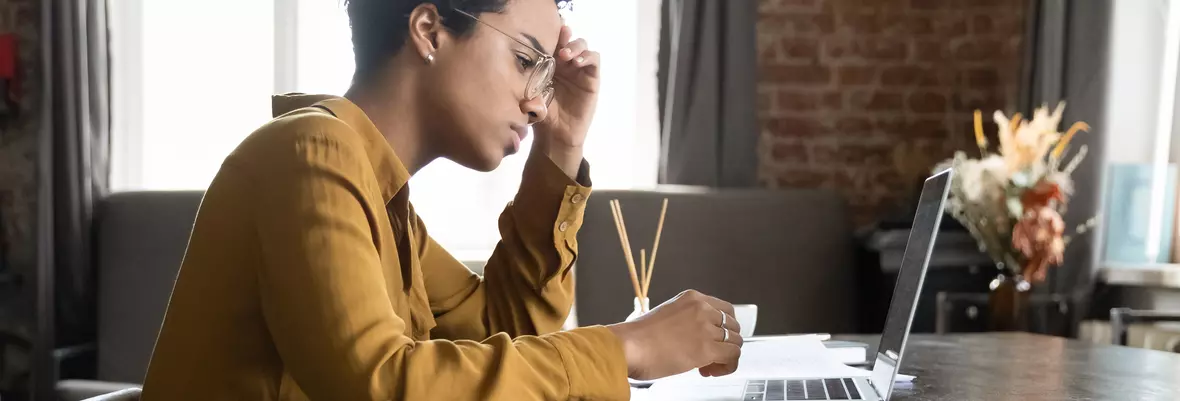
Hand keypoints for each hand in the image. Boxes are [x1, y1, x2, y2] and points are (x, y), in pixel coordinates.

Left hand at [533, 25, 599, 176]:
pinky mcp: (592, 79)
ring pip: (582, 46)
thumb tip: (526, 99)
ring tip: (566, 55)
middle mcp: (564, 64)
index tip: (543, 31)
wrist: (557, 135)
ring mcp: (579, 70)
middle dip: (563, 36)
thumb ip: (529, 95)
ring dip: (575, 46)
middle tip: (557, 43)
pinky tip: (578, 63)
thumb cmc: (542, 116)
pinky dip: (588, 57)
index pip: (551, 42)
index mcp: (548, 64)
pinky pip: (594, 62)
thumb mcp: (532, 102)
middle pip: (567, 40)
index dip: (550, 33)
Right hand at [607, 290, 742, 379]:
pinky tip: (709, 371)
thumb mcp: (667, 315)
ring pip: (736, 342)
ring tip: (707, 367)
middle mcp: (702, 309)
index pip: (725, 310)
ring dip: (725, 357)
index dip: (723, 328)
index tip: (714, 339)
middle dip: (724, 343)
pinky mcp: (707, 348)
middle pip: (733, 326)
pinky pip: (733, 356)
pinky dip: (726, 367)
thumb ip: (686, 320)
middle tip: (709, 357)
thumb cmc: (638, 336)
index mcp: (692, 298)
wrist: (628, 346)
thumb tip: (696, 338)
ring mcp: (706, 328)